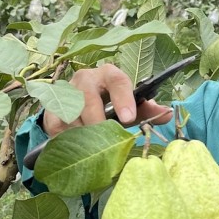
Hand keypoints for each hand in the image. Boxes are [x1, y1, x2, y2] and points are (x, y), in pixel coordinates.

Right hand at [41, 65, 173, 134]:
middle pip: (88, 98)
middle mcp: (85, 78)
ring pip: (72, 114)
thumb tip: (167, 114)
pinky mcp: (51, 110)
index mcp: (108, 74)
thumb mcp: (129, 104)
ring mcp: (65, 92)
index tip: (129, 119)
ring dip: (84, 132)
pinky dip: (69, 138)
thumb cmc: (110, 103)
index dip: (123, 99)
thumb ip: (146, 109)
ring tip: (93, 144)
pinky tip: (77, 145)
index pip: (117, 80)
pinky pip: (58, 126)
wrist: (77, 102)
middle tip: (106, 138)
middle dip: (98, 120)